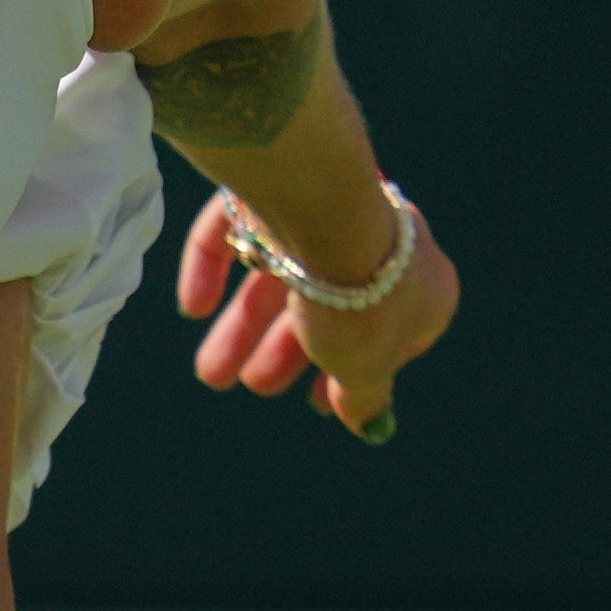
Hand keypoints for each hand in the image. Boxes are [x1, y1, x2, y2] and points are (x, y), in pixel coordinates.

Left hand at [175, 187, 460, 441]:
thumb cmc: (357, 299)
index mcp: (418, 283)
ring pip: (278, 273)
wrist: (325, 213)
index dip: (350, 369)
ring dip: (242, 325)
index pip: (388, 332)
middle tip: (253, 384)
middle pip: (325, 303)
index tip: (317, 400)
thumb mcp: (364, 364)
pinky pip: (236, 230)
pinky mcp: (274, 184)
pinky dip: (214, 268)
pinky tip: (193, 306)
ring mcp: (325, 207)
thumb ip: (365, 395)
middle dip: (284, 352)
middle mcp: (377, 240)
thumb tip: (371, 426)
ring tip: (210, 372)